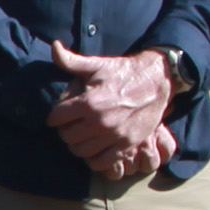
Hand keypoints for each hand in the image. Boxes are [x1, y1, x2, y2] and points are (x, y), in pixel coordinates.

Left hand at [45, 42, 177, 178]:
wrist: (156, 81)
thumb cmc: (123, 72)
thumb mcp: (97, 64)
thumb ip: (71, 60)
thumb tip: (54, 47)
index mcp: (90, 102)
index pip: (57, 118)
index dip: (54, 116)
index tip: (58, 115)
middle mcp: (100, 122)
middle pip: (67, 137)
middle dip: (64, 131)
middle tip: (69, 126)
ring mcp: (114, 136)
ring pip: (81, 151)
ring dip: (77, 145)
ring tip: (80, 136)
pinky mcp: (127, 145)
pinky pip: (102, 162)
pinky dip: (94, 159)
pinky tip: (94, 149)